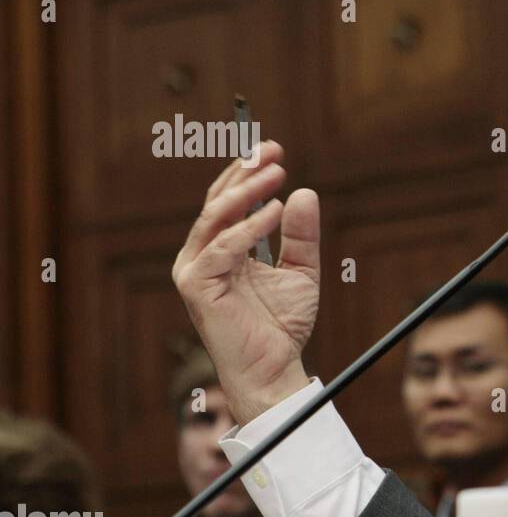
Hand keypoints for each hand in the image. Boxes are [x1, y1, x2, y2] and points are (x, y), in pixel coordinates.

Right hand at [172, 142, 320, 423]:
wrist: (274, 367)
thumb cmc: (282, 325)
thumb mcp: (301, 271)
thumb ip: (301, 235)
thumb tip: (304, 192)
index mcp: (220, 248)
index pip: (229, 200)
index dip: (247, 172)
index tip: (274, 149)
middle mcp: (201, 255)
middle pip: (218, 201)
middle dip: (244, 172)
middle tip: (272, 150)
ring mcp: (194, 269)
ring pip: (217, 216)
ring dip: (248, 190)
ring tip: (277, 173)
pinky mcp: (197, 286)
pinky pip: (224, 247)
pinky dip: (250, 226)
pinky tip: (276, 210)